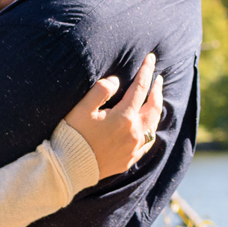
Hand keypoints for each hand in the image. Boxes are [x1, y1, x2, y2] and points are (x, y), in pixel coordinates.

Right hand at [63, 53, 165, 180]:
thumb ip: (100, 90)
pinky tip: (148, 126)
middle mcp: (134, 133)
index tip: (150, 58)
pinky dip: (151, 129)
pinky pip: (148, 142)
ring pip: (154, 125)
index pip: (141, 88)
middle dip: (157, 89)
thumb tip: (116, 81)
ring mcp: (134, 148)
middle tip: (158, 77)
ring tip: (154, 99)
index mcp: (124, 117)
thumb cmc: (73, 136)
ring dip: (156, 109)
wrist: (68, 168)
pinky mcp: (129, 159)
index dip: (146, 71)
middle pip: (153, 106)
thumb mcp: (82, 108)